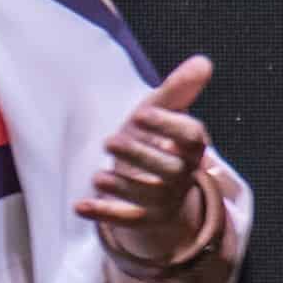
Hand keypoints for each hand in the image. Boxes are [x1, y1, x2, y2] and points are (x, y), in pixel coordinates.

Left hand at [73, 54, 218, 267]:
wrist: (154, 183)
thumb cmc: (155, 139)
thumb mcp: (162, 112)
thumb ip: (178, 89)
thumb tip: (203, 61)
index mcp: (191, 145)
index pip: (192, 136)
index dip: (168, 125)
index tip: (140, 113)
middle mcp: (183, 174)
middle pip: (170, 169)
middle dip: (139, 156)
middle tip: (109, 142)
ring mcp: (164, 199)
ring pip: (149, 197)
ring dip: (123, 188)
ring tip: (98, 177)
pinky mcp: (144, 219)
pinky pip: (128, 221)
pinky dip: (104, 214)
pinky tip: (79, 206)